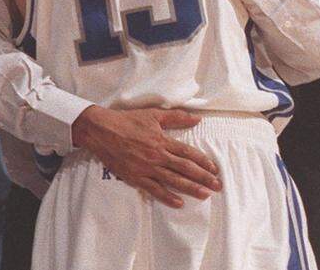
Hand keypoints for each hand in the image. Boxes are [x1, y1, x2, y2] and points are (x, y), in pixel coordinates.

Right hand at [71, 105, 222, 207]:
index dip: (203, 162)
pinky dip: (167, 197)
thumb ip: (177, 117)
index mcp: (163, 140)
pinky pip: (153, 189)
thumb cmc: (128, 121)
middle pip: (185, 169)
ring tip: (204, 195)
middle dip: (203, 178)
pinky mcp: (134, 177)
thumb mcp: (154, 115)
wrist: (101, 131)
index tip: (214, 169)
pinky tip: (178, 203)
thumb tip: (198, 119)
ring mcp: (146, 168)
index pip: (188, 153)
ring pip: (173, 181)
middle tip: (217, 186)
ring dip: (190, 189)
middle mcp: (157, 156)